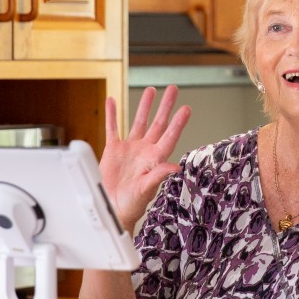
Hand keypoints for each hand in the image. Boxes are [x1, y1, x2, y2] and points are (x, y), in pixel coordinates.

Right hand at [100, 85, 190, 230]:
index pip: (169, 136)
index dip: (178, 122)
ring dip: (145, 106)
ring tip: (151, 90)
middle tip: (173, 89)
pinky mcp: (114, 150)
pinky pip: (113, 128)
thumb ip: (159, 175)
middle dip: (165, 106)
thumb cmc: (132, 204)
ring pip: (139, 121)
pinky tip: (112, 100)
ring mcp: (130, 149)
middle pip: (158, 123)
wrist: (113, 209)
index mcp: (155, 159)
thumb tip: (176, 166)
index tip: (186, 108)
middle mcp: (145, 150)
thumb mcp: (147, 189)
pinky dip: (112, 114)